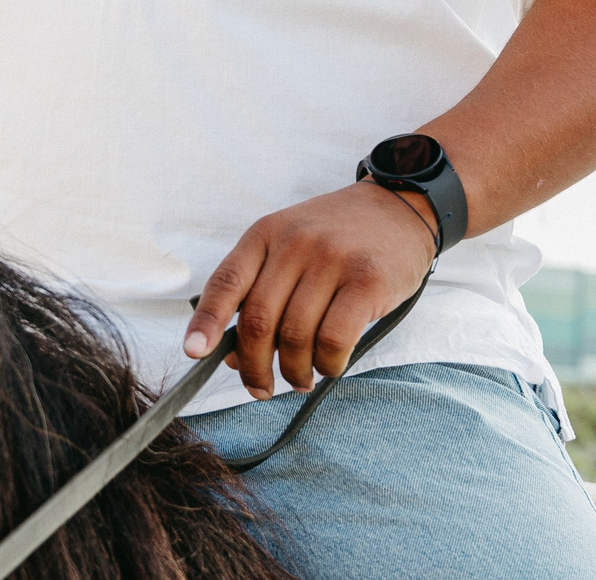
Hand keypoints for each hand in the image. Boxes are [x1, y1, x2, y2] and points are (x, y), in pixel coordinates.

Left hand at [183, 181, 437, 397]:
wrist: (400, 207)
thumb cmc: (338, 236)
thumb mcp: (291, 244)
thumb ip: (262, 290)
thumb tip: (235, 356)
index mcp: (266, 234)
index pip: (226, 282)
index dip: (206, 322)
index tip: (195, 353)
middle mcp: (294, 243)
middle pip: (258, 320)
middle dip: (254, 367)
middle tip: (261, 389)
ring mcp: (332, 260)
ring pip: (295, 336)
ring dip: (293, 371)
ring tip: (300, 379)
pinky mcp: (367, 282)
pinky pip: (334, 340)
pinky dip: (327, 365)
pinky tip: (330, 367)